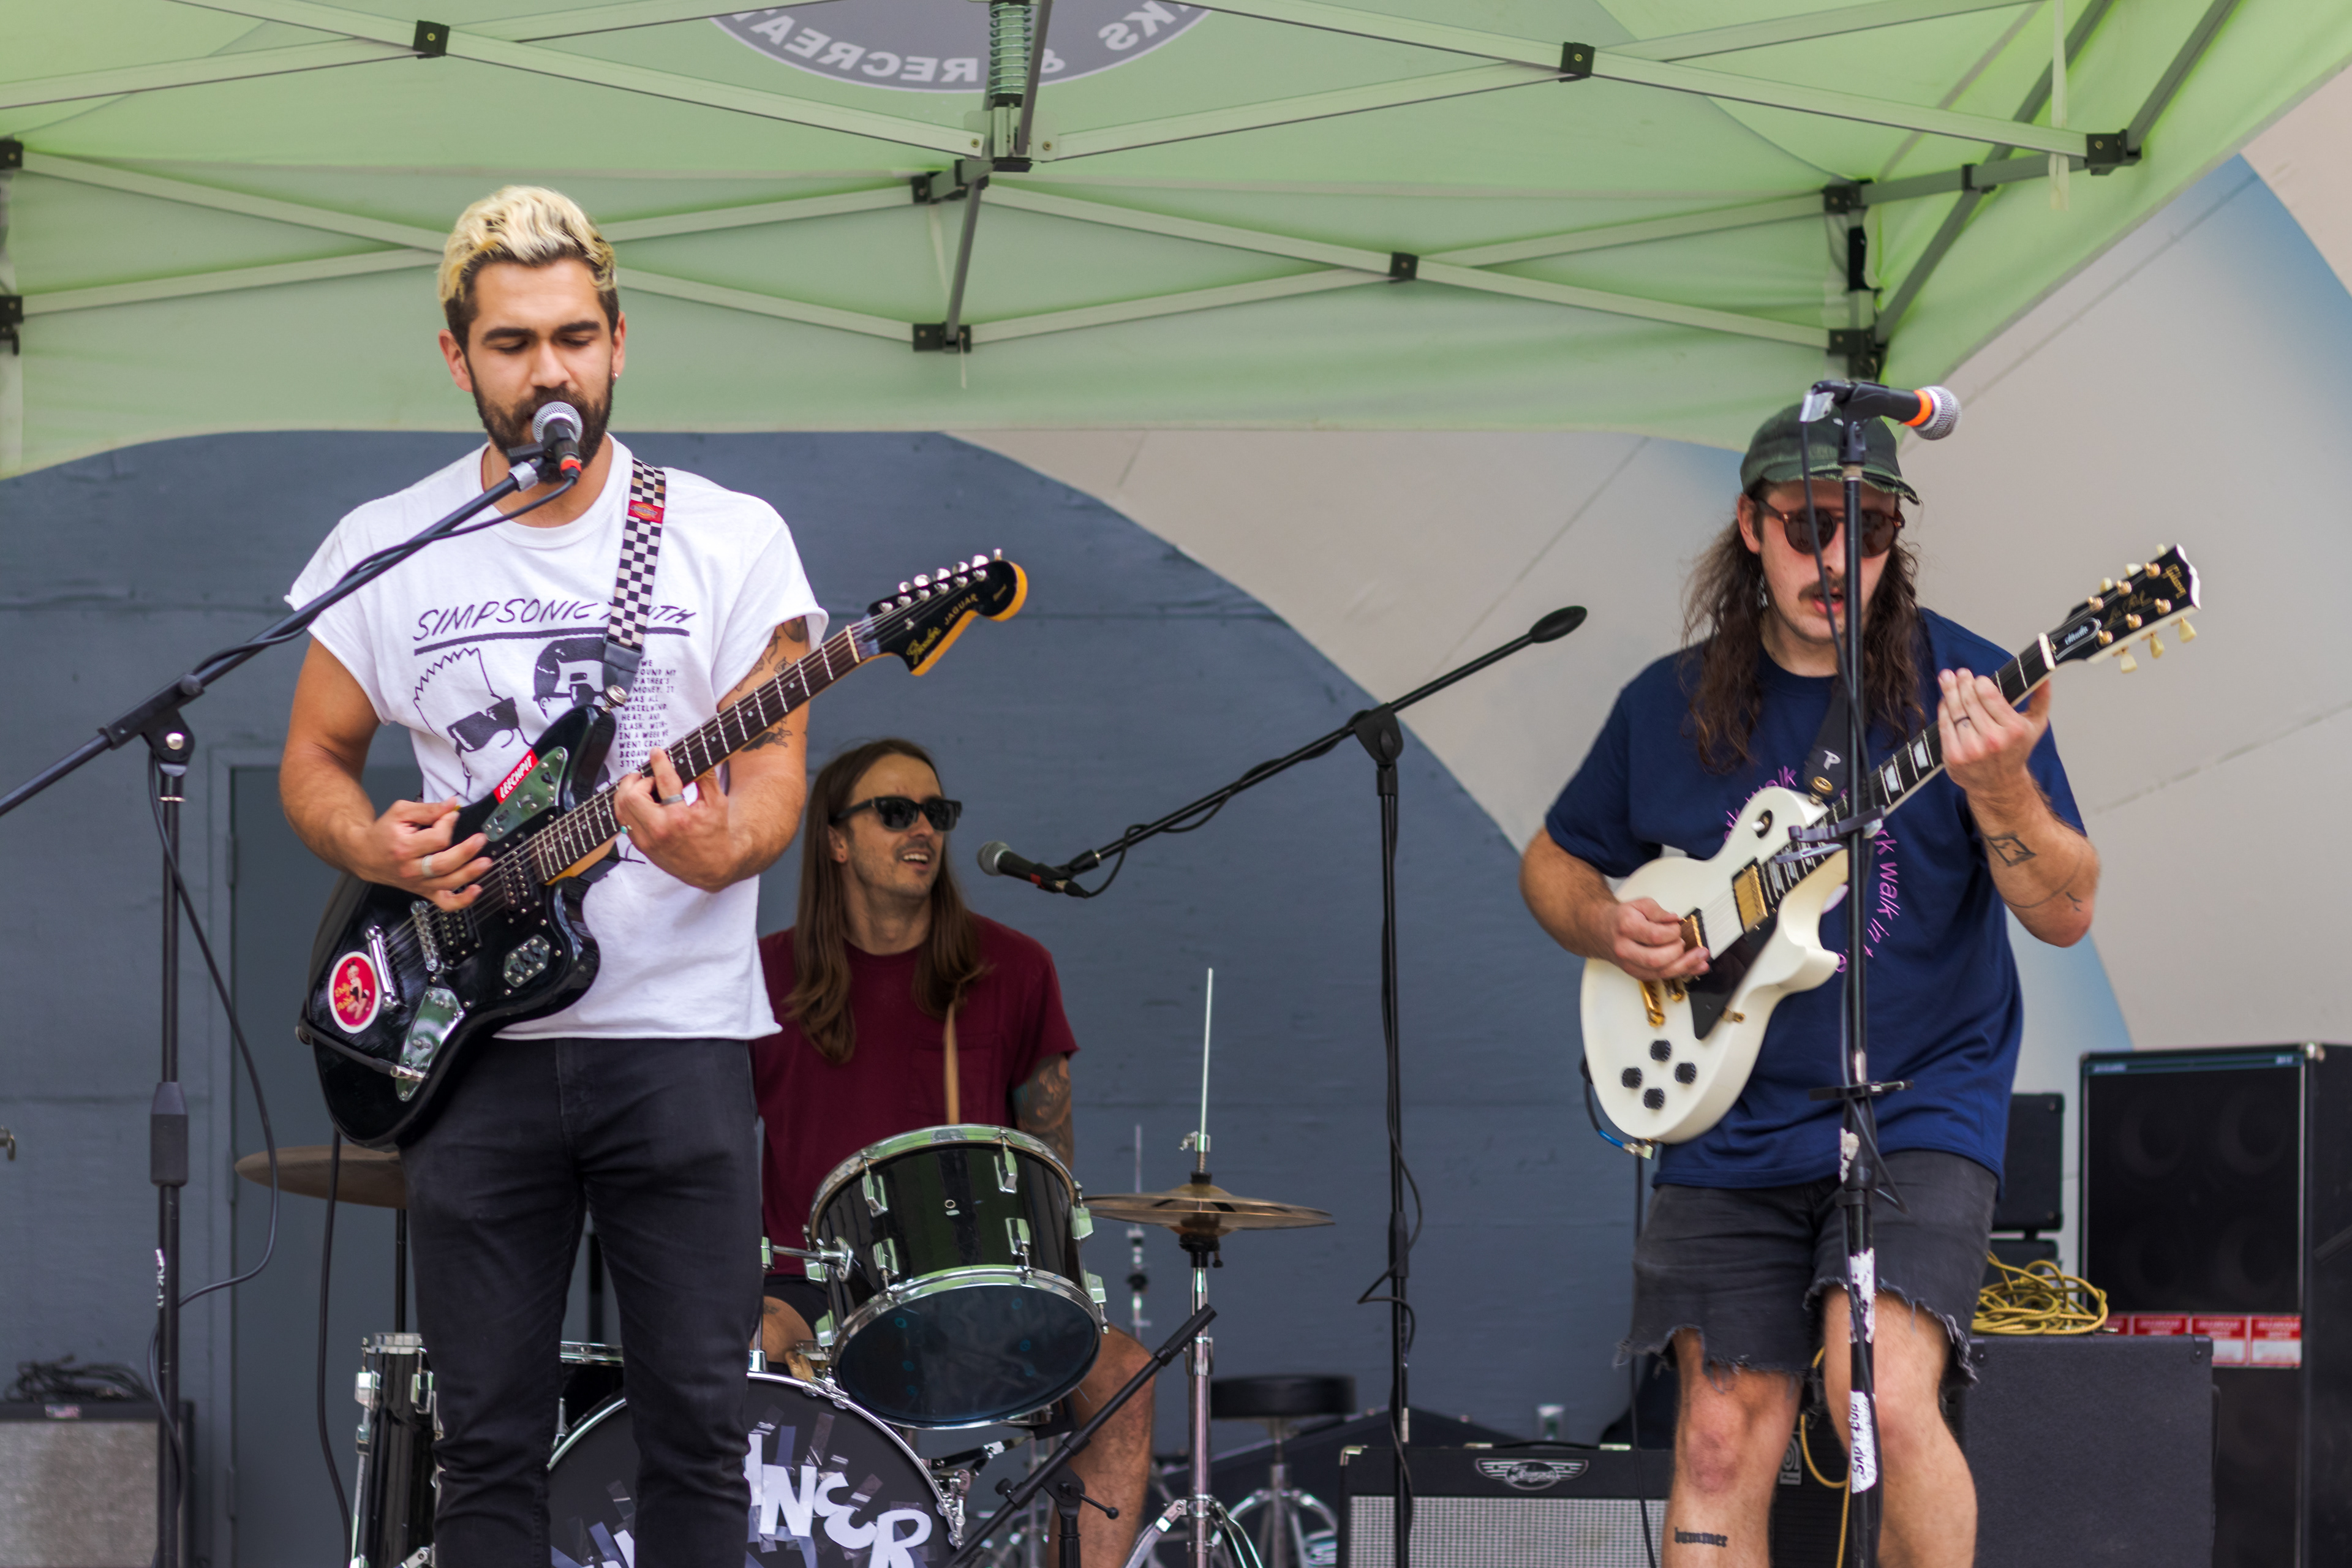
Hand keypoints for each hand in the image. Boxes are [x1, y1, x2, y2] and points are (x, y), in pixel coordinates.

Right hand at [354, 797, 489, 909]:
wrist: (365, 855)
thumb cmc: (384, 833)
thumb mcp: (401, 812)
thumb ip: (428, 809)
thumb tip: (452, 805)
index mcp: (404, 847)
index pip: (436, 839)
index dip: (448, 825)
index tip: (451, 815)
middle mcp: (411, 869)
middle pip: (444, 864)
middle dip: (466, 851)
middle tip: (480, 839)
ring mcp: (418, 883)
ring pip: (448, 883)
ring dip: (470, 873)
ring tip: (486, 862)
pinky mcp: (424, 891)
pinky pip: (445, 903)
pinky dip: (462, 900)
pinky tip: (476, 890)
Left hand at [612, 748, 742, 891]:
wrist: (711, 868)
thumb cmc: (715, 835)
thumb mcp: (717, 804)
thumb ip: (706, 778)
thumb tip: (695, 757)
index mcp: (680, 817)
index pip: (664, 781)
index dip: (659, 762)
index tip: (656, 752)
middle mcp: (660, 829)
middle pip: (631, 795)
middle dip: (639, 780)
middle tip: (650, 778)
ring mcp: (647, 840)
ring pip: (621, 808)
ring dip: (629, 792)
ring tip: (643, 788)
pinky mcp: (641, 846)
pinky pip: (624, 821)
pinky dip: (628, 807)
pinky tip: (641, 802)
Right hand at [1603, 895, 1706, 982]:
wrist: (1602, 931)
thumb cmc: (1623, 918)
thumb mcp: (1639, 904)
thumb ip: (1658, 911)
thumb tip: (1674, 920)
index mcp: (1626, 927)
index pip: (1655, 936)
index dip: (1672, 933)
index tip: (1677, 927)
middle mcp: (1625, 949)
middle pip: (1656, 959)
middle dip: (1679, 953)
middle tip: (1686, 943)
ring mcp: (1630, 964)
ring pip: (1660, 972)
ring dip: (1685, 966)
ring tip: (1701, 958)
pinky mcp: (1636, 974)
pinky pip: (1661, 977)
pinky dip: (1681, 972)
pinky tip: (1695, 967)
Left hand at [1938, 668, 2050, 807]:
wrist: (1999, 784)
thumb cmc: (2016, 750)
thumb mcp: (2035, 725)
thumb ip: (2041, 699)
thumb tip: (2045, 676)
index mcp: (2013, 729)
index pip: (1989, 697)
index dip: (1980, 683)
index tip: (1977, 678)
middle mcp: (1992, 740)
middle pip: (1970, 702)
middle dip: (1962, 683)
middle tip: (1958, 673)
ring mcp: (1971, 749)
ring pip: (1955, 712)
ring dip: (1949, 692)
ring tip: (1947, 678)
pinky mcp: (1954, 757)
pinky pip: (1945, 726)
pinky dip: (1943, 710)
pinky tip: (1944, 700)